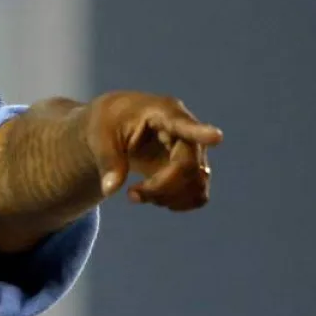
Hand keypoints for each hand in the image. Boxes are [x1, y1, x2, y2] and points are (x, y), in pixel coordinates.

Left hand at [84, 92, 222, 210]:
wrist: (116, 124)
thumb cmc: (107, 122)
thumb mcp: (98, 137)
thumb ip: (107, 161)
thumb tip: (110, 189)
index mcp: (161, 112)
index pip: (183, 124)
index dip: (200, 133)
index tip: (217, 137)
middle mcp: (184, 131)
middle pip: (188, 166)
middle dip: (160, 187)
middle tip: (130, 194)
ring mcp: (192, 151)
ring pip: (197, 184)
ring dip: (168, 198)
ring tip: (137, 194)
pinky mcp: (191, 168)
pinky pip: (198, 193)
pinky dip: (177, 202)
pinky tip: (154, 198)